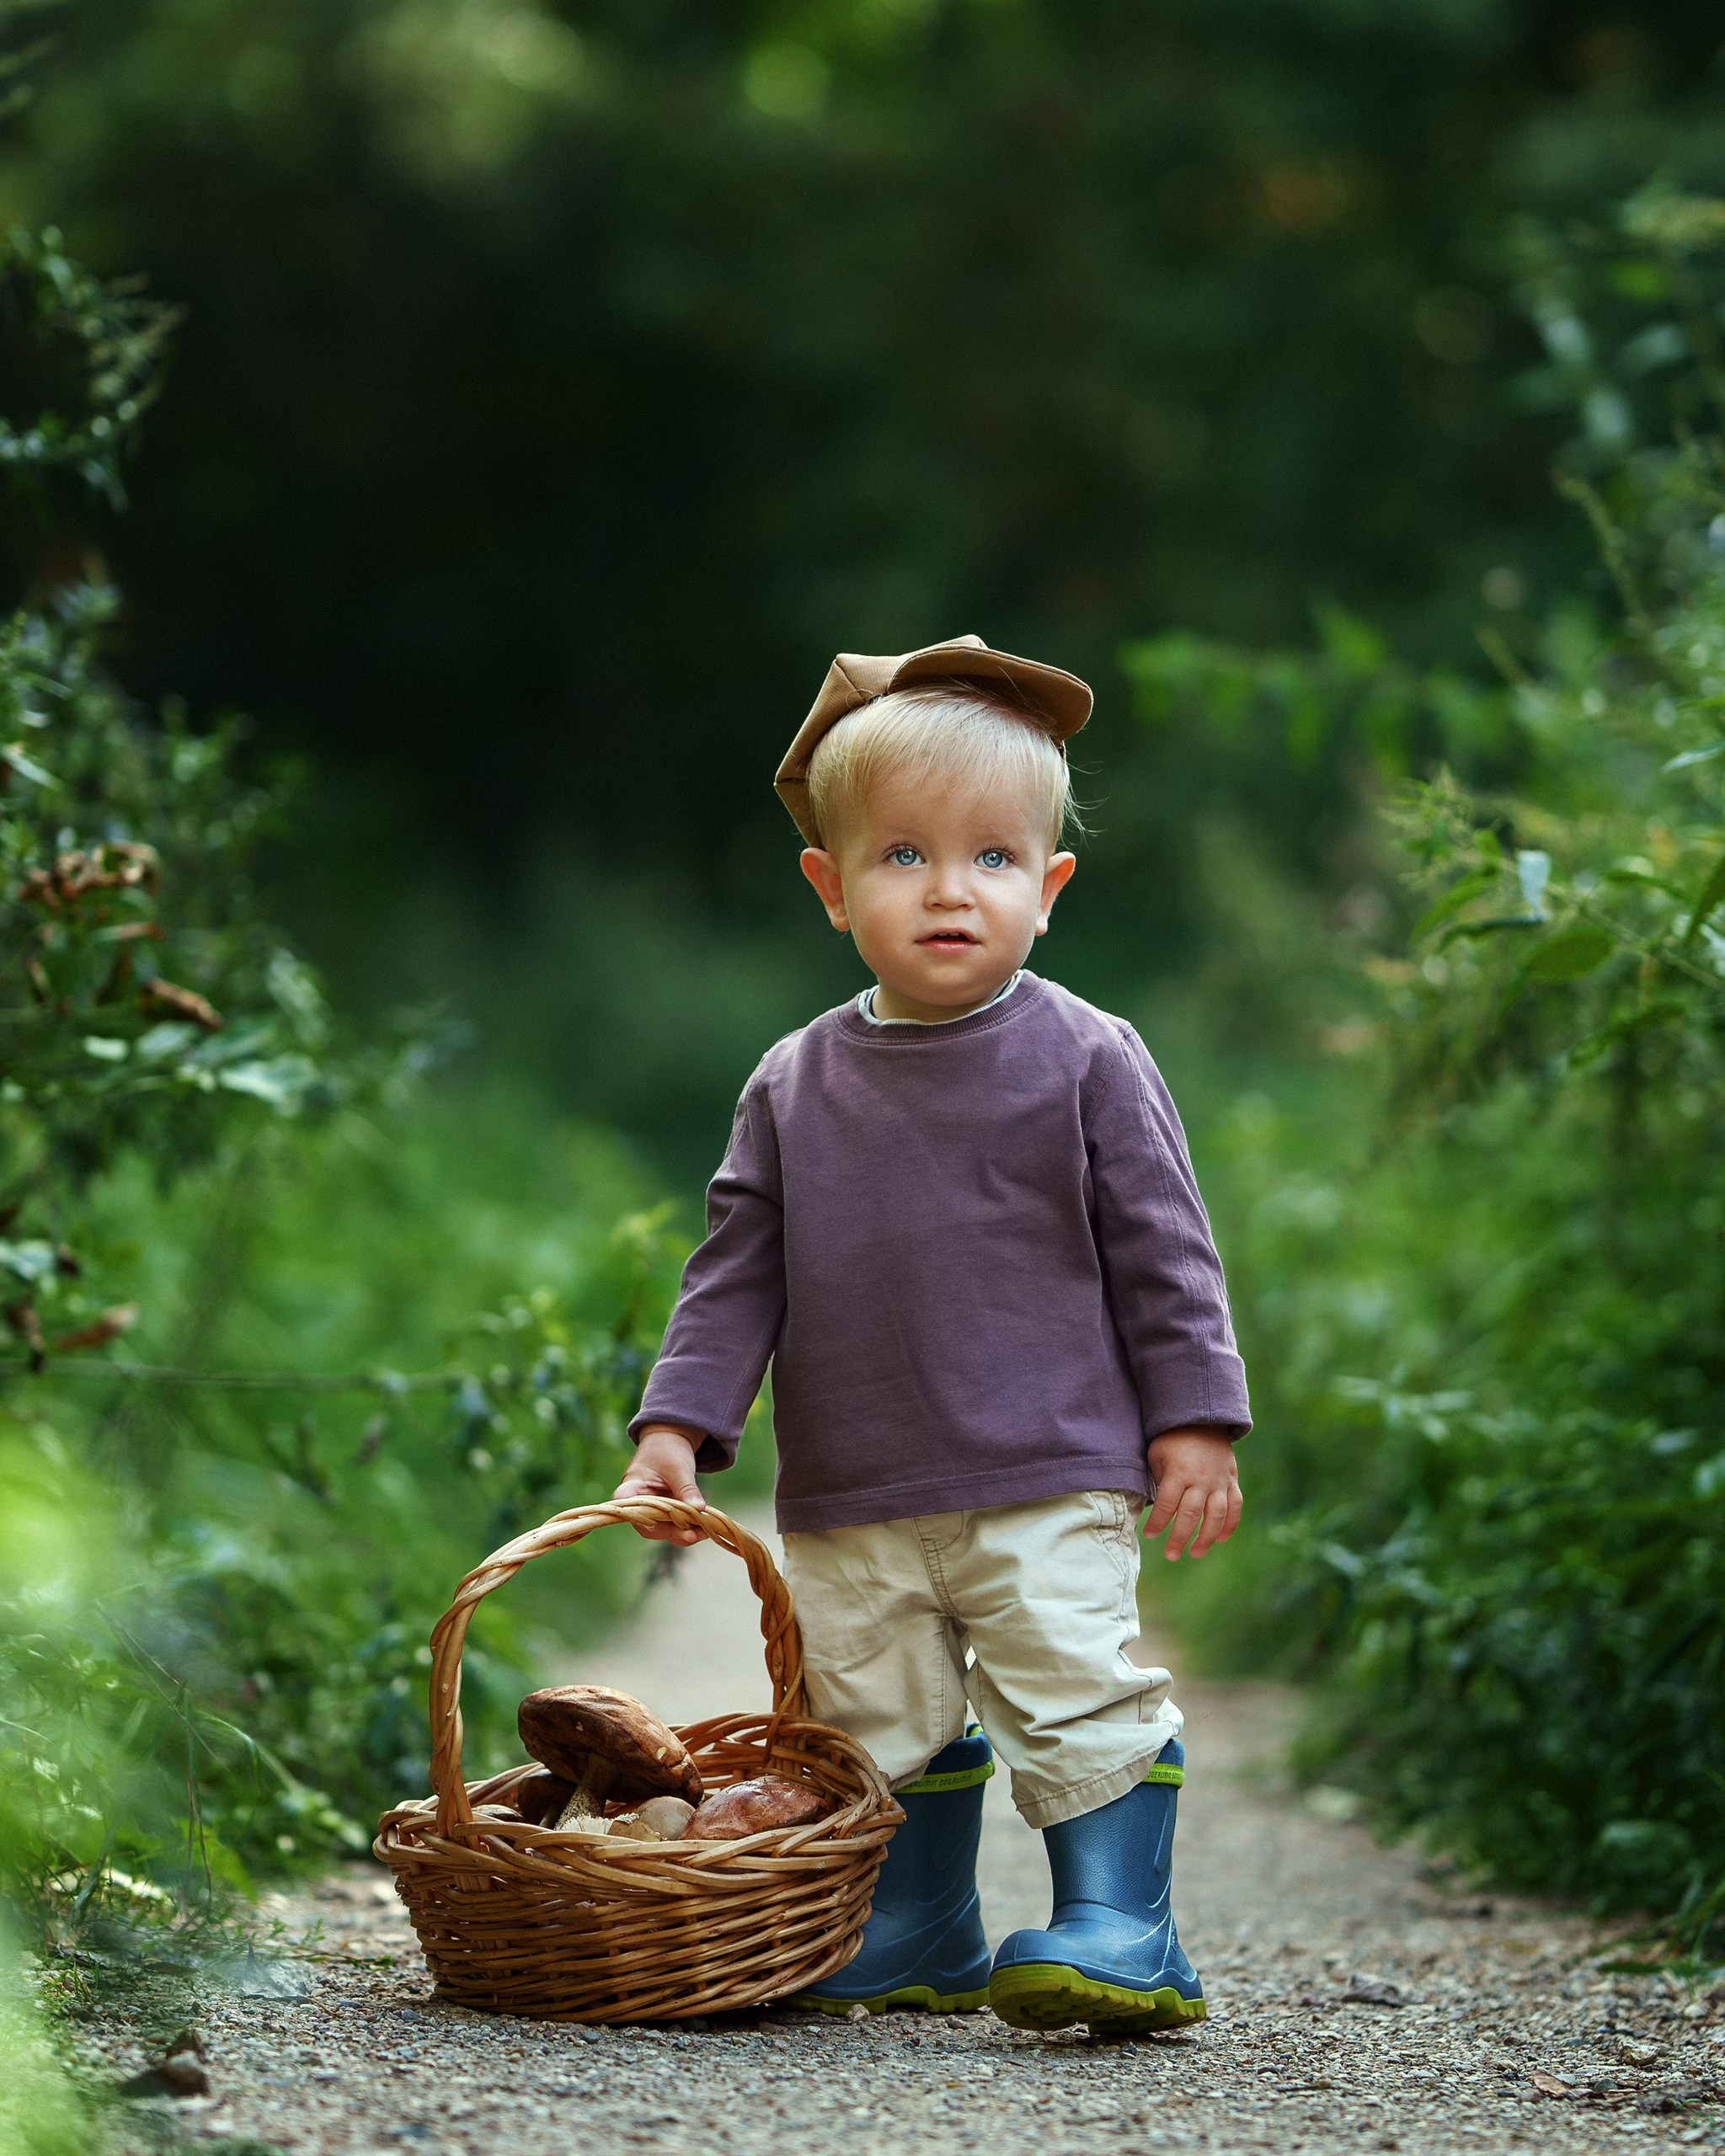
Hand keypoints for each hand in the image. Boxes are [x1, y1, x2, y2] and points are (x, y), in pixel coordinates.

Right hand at [613, 1426, 706, 1543]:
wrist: (671, 1440)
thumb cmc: (668, 1449)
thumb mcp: (678, 1467)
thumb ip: (686, 1488)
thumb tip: (699, 1509)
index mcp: (631, 1488)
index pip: (626, 1506)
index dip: (637, 1517)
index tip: (654, 1524)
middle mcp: (638, 1504)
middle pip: (648, 1525)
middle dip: (671, 1532)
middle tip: (691, 1535)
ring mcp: (651, 1510)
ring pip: (663, 1530)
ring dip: (683, 1534)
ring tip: (704, 1532)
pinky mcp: (664, 1513)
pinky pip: (674, 1526)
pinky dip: (688, 1528)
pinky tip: (704, 1529)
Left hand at [1144, 1427, 1241, 1560]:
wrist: (1202, 1417)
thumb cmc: (1172, 1438)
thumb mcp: (1157, 1454)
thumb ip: (1159, 1481)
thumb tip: (1156, 1509)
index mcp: (1179, 1472)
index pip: (1166, 1505)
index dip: (1157, 1522)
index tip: (1149, 1535)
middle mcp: (1201, 1479)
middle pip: (1190, 1515)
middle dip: (1179, 1538)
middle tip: (1170, 1555)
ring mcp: (1219, 1480)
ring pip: (1216, 1515)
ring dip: (1206, 1538)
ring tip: (1195, 1553)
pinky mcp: (1231, 1480)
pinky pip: (1235, 1506)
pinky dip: (1230, 1524)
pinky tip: (1221, 1539)